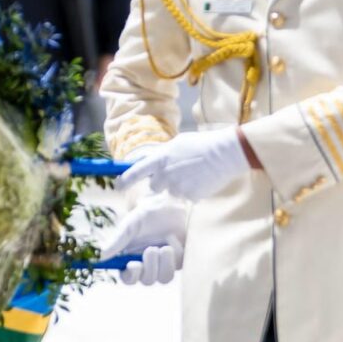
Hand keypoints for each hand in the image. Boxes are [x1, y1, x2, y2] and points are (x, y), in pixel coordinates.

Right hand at [98, 194, 187, 286]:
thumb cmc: (147, 214)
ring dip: (164, 264)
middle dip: (150, 268)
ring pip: (164, 278)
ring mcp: (165, 264)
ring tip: (165, 247)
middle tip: (151, 249)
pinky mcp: (180, 261)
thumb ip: (116, 242)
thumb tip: (98, 256)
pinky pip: (178, 267)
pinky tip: (173, 239)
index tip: (132, 265)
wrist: (172, 204)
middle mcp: (148, 264)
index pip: (128, 278)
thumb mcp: (130, 226)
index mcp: (132, 257)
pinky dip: (175, 254)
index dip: (130, 276)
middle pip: (147, 281)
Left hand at [117, 128, 247, 204]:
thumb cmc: (202, 144)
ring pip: (172, 192)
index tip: (117, 185)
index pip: (136, 171)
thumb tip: (152, 162)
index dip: (125, 180)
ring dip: (179, 186)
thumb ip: (162, 155)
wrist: (225, 153)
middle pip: (154, 186)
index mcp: (161, 158)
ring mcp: (178, 187)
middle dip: (161, 183)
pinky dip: (192, 191)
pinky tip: (202, 180)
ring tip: (194, 174)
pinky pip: (186, 197)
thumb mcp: (177, 143)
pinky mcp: (191, 196)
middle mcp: (166, 174)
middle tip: (176, 173)